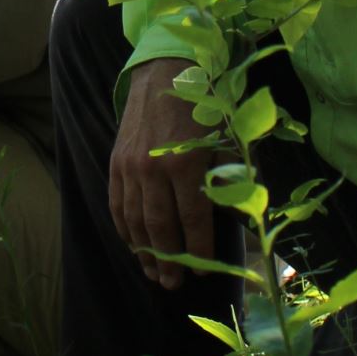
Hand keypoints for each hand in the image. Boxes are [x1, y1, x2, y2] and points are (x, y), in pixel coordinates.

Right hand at [109, 59, 214, 289]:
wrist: (166, 71)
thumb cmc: (205, 106)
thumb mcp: (227, 139)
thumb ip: (230, 179)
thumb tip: (240, 216)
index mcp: (186, 164)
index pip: (193, 219)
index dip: (198, 249)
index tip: (203, 271)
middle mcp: (154, 169)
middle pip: (160, 228)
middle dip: (168, 260)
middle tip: (174, 284)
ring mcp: (130, 167)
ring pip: (135, 221)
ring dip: (144, 252)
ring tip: (153, 274)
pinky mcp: (116, 162)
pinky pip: (116, 204)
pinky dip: (124, 229)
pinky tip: (132, 245)